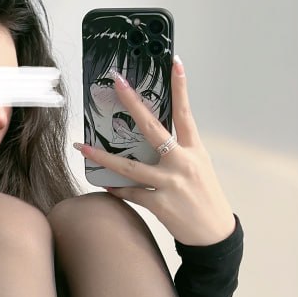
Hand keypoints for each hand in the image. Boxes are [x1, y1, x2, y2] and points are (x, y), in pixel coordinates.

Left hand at [73, 57, 235, 246]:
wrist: (214, 234)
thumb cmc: (206, 197)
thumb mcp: (199, 166)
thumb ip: (179, 150)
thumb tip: (151, 135)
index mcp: (195, 150)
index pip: (186, 113)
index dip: (181, 87)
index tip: (175, 62)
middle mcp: (182, 163)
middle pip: (153, 129)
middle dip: (133, 104)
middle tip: (117, 85)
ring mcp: (170, 184)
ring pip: (130, 167)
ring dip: (103, 157)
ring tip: (83, 147)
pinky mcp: (160, 205)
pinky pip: (130, 193)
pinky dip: (116, 189)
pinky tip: (102, 183)